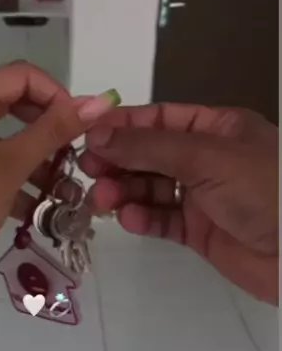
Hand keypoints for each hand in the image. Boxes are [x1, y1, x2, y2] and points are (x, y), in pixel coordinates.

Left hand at [0, 61, 119, 286]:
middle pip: (12, 100)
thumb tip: (98, 102)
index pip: (22, 75)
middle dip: (47, 124)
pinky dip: (12, 169)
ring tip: (61, 183)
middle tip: (73, 151)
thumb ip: (54, 131)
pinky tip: (35, 202)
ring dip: (34, 153)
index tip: (79, 125)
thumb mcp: (12, 166)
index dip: (56, 94)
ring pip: (2, 131)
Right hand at [79, 103, 277, 304]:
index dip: (125, 125)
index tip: (89, 135)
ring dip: (124, 191)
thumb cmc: (264, 191)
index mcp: (219, 128)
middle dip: (119, 161)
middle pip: (151, 153)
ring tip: (102, 199)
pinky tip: (128, 218)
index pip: (161, 118)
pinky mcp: (200, 231)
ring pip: (152, 188)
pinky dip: (143, 218)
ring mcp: (204, 196)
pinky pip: (162, 219)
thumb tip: (98, 134)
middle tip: (87, 170)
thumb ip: (149, 147)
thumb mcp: (207, 157)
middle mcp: (209, 158)